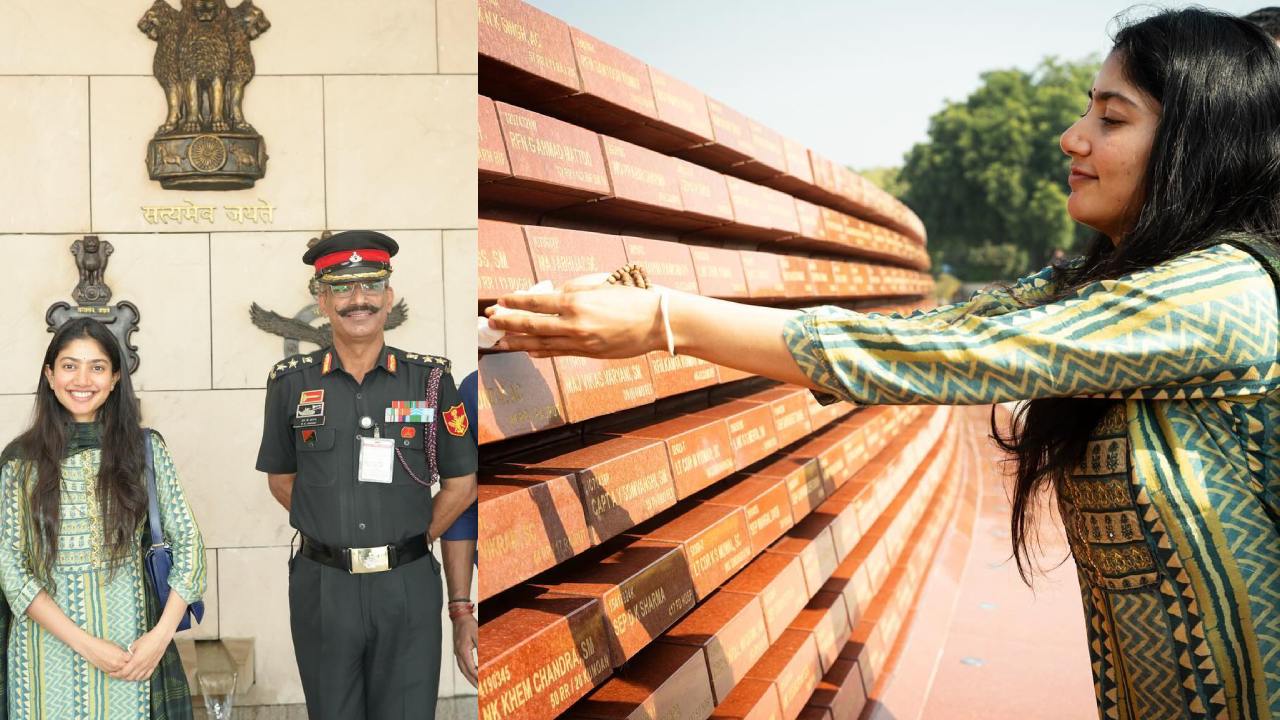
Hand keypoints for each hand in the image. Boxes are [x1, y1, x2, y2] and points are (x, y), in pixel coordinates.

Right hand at [76, 635, 131, 674]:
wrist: (90, 648)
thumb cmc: (103, 644)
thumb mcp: (117, 647)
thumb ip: (123, 653)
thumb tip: (130, 656)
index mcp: (121, 656)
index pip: (133, 660)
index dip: (136, 659)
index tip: (138, 657)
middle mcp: (116, 664)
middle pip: (129, 668)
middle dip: (132, 667)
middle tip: (136, 665)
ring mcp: (111, 668)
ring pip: (122, 673)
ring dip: (126, 671)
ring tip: (130, 669)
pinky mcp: (106, 671)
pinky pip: (115, 674)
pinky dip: (119, 672)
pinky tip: (121, 669)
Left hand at [111, 628, 170, 681]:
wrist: (161, 637)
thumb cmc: (148, 639)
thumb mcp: (135, 644)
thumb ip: (129, 652)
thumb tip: (125, 656)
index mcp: (136, 660)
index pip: (124, 672)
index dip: (117, 674)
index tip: (112, 673)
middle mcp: (142, 666)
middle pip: (129, 677)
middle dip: (122, 677)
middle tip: (117, 674)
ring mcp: (148, 667)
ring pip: (137, 678)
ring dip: (131, 678)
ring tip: (126, 675)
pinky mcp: (154, 666)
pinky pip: (146, 676)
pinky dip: (141, 678)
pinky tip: (138, 675)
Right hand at [452, 612, 477, 687]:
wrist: (460, 616)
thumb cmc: (469, 624)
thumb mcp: (477, 633)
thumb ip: (481, 646)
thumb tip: (485, 658)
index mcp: (463, 650)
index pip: (470, 668)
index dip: (477, 677)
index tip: (483, 683)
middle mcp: (459, 653)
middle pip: (465, 672)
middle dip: (472, 681)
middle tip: (480, 690)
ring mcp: (457, 652)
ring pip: (462, 669)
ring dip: (469, 677)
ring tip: (477, 684)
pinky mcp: (458, 650)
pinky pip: (462, 664)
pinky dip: (468, 670)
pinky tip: (474, 672)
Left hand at [486, 286, 662, 358]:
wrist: (657, 322)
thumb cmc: (632, 297)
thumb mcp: (600, 283)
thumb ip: (574, 289)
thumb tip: (553, 294)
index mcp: (576, 301)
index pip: (536, 301)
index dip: (515, 301)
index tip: (500, 301)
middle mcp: (574, 324)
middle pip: (532, 324)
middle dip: (508, 322)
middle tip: (490, 321)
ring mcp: (580, 342)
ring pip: (541, 343)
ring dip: (518, 342)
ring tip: (499, 342)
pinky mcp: (588, 353)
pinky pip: (559, 353)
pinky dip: (541, 352)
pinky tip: (528, 352)